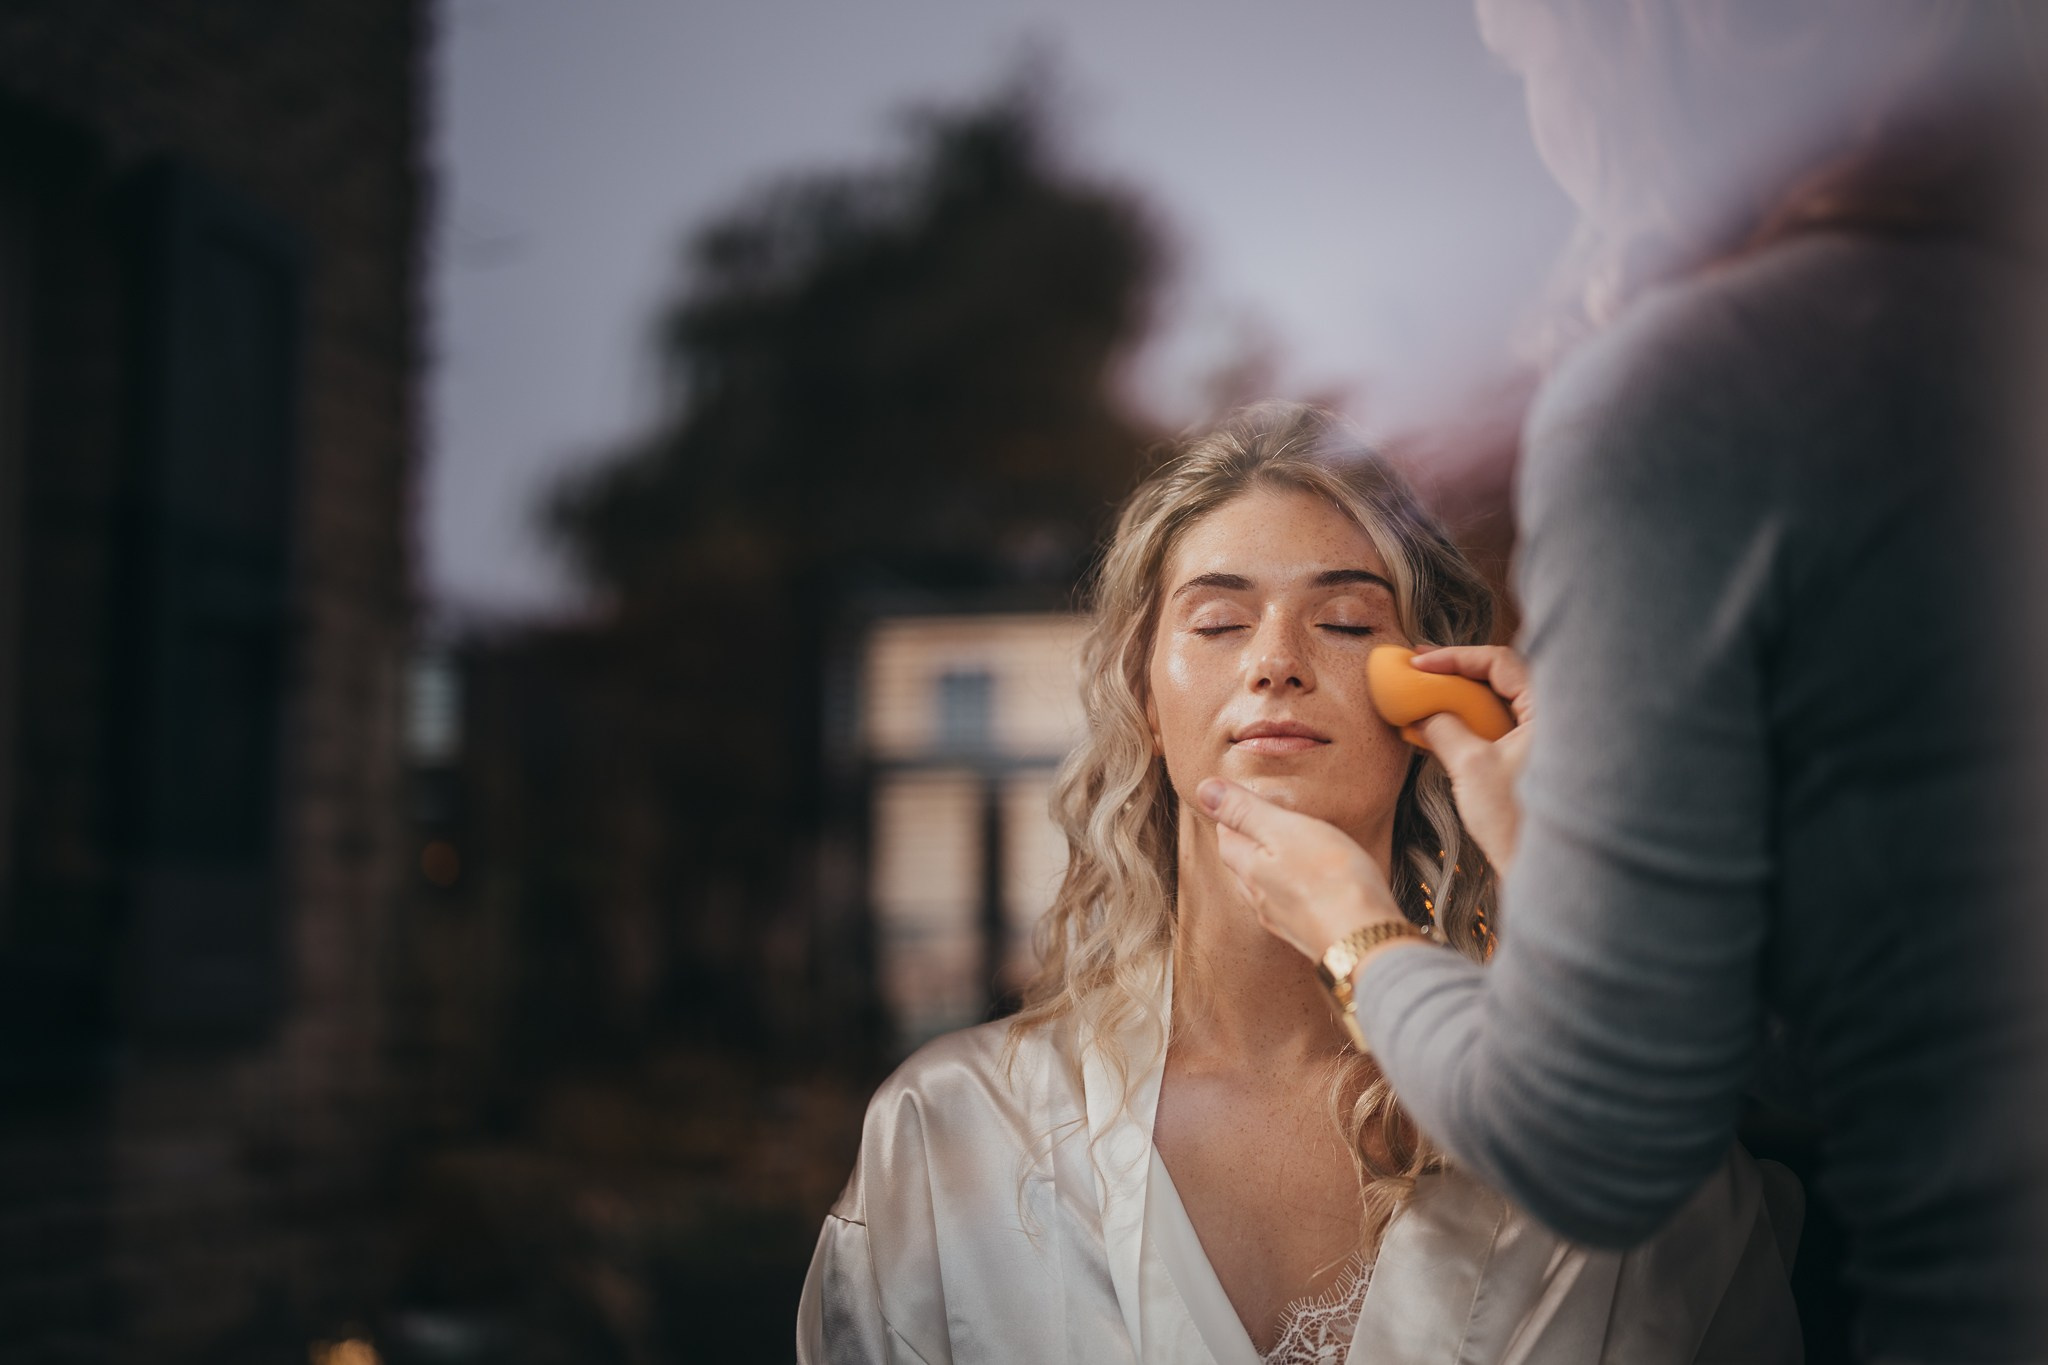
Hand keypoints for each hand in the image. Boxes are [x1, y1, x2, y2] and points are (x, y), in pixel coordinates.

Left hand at [1196, 777, 1411, 962]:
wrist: (1365, 939)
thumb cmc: (1330, 879)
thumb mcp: (1284, 830)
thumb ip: (1245, 811)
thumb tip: (1204, 789)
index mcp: (1249, 870)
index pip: (1227, 839)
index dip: (1232, 817)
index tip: (1242, 801)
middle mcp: (1260, 899)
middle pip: (1243, 866)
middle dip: (1249, 843)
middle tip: (1262, 823)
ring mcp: (1284, 922)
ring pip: (1265, 890)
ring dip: (1270, 869)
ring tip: (1286, 852)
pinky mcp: (1309, 935)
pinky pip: (1291, 907)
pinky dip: (1294, 891)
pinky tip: (1312, 888)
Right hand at [1408, 645, 1533, 868]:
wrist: (1547, 873)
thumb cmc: (1519, 823)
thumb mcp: (1471, 768)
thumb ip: (1444, 729)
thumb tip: (1423, 710)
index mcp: (1552, 708)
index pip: (1500, 662)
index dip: (1455, 658)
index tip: (1418, 662)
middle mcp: (1558, 717)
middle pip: (1503, 678)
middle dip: (1458, 673)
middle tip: (1420, 668)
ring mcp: (1550, 739)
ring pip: (1502, 703)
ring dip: (1463, 699)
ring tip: (1425, 697)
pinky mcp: (1540, 761)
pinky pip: (1503, 728)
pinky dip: (1474, 724)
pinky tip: (1442, 728)